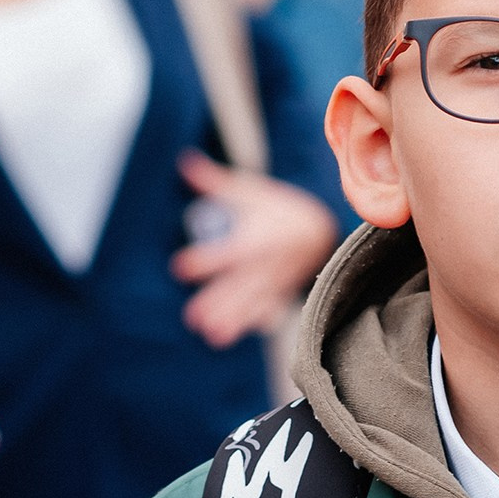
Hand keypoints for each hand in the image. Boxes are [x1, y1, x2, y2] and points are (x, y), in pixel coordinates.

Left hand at [169, 150, 340, 348]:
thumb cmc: (277, 207)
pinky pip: (264, 311)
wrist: (319, 228)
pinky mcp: (278, 291)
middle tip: (193, 317)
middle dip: (218, 301)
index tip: (179, 267)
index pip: (228, 251)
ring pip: (251, 302)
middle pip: (239, 284)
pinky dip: (249, 323)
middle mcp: (266, 262)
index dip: (204, 259)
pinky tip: (226, 337)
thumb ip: (215, 182)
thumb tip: (183, 160)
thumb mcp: (250, 191)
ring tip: (209, 335)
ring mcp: (274, 280)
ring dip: (231, 319)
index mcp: (257, 236)